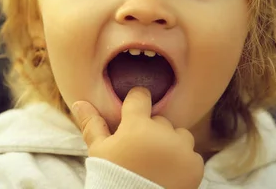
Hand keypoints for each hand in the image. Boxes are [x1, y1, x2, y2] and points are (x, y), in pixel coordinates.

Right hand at [72, 87, 203, 188]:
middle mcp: (163, 133)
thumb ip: (93, 124)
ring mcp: (182, 149)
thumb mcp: (99, 152)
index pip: (140, 96)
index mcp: (137, 125)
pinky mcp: (196, 166)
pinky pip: (192, 155)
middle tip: (139, 151)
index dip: (135, 103)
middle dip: (151, 130)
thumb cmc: (112, 178)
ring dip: (171, 143)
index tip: (132, 113)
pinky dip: (183, 162)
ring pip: (179, 134)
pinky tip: (168, 173)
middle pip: (159, 119)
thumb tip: (79, 102)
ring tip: (156, 162)